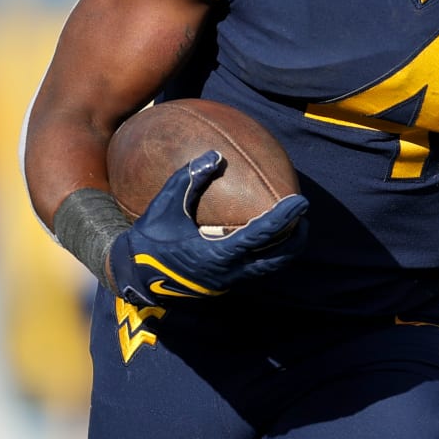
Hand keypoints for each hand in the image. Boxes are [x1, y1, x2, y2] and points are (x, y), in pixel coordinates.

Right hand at [109, 150, 308, 307]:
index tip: (301, 201)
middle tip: (303, 214)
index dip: (284, 218)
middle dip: (296, 237)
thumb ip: (190, 179)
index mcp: (215, 254)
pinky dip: (270, 252)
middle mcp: (228, 272)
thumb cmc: (150, 237)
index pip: (261, 236)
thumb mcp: (166, 205)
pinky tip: (269, 236)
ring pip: (270, 267)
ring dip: (286, 248)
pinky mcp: (225, 283)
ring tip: (294, 226)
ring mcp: (228, 281)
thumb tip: (215, 155)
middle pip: (277, 258)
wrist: (135, 274)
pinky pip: (257, 268)